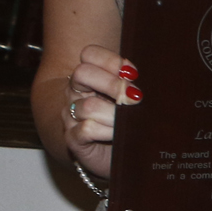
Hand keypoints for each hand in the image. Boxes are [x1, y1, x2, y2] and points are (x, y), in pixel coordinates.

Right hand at [64, 44, 131, 178]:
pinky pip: (86, 129)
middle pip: (82, 73)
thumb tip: (140, 76)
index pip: (89, 54)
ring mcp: (71, 116)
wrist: (117, 155)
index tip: (133, 74)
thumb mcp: (133, 98)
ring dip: (114, 114)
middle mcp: (76, 93)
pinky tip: (117, 135)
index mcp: (91, 78)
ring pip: (87, 106)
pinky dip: (107, 131)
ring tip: (128, 122)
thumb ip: (134, 83)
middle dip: (112, 84)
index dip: (111, 61)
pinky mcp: (72, 139)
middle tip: (135, 98)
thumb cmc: (128, 122)